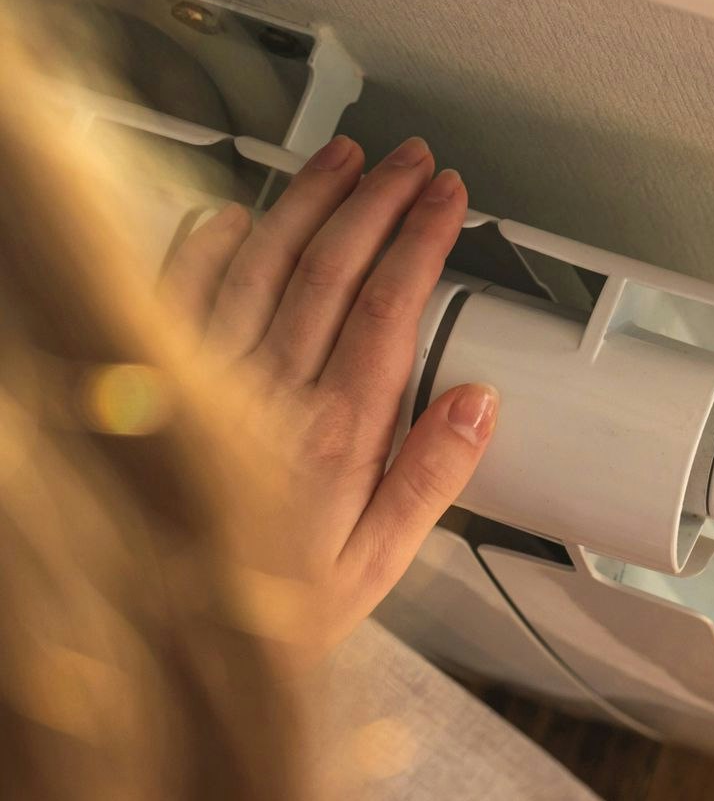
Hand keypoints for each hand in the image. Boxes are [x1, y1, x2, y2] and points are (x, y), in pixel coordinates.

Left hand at [160, 135, 496, 652]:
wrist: (148, 641)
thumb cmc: (264, 611)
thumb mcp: (374, 568)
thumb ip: (429, 481)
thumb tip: (478, 404)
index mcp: (333, 437)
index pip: (390, 306)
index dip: (422, 238)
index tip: (448, 199)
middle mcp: (265, 396)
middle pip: (330, 267)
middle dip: (378, 200)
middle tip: (411, 162)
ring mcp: (200, 381)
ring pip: (258, 262)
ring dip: (307, 201)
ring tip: (345, 159)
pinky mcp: (148, 381)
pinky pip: (175, 291)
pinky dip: (206, 245)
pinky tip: (235, 215)